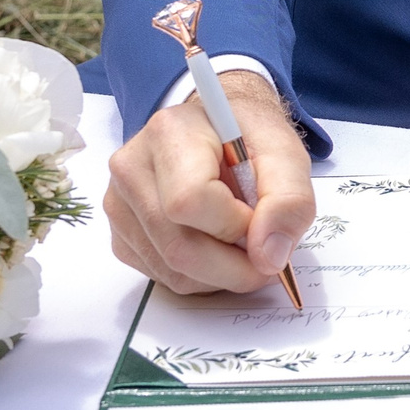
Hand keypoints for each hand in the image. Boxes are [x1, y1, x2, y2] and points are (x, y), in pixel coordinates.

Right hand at [105, 72, 313, 294]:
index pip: (190, 201)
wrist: (218, 132)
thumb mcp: (286, 154)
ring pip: (171, 270)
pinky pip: (162, 277)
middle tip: (266, 257)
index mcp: (169, 133)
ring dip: (220, 274)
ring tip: (243, 243)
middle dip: (234, 266)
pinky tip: (217, 246)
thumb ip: (290, 199)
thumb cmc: (248, 138)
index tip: (261, 218)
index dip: (235, 224)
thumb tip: (270, 256)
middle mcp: (132, 168)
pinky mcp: (121, 235)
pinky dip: (200, 277)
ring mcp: (119, 205)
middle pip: (178, 247)